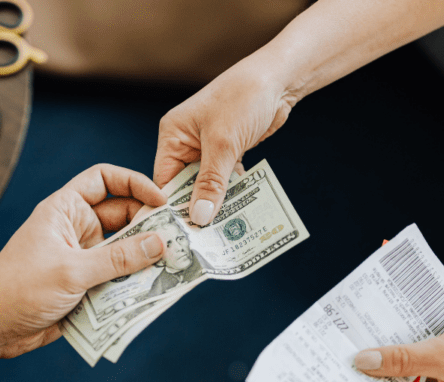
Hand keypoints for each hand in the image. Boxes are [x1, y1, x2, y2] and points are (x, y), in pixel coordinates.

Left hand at [0, 165, 166, 357]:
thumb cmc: (18, 289)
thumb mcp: (72, 271)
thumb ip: (118, 258)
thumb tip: (159, 244)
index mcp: (65, 210)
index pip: (104, 179)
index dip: (134, 183)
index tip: (160, 200)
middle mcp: (76, 229)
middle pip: (123, 217)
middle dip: (149, 226)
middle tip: (178, 239)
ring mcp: (82, 258)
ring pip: (124, 250)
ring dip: (145, 258)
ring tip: (175, 265)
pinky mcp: (87, 285)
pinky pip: (118, 278)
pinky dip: (135, 282)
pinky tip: (156, 289)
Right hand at [154, 59, 296, 225]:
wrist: (280, 79)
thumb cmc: (244, 98)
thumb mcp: (224, 144)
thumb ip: (211, 183)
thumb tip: (199, 217)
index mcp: (172, 135)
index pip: (163, 180)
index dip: (170, 207)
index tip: (179, 235)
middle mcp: (185, 142)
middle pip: (184, 186)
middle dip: (195, 209)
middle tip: (203, 241)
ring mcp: (208, 147)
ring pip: (206, 185)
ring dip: (216, 204)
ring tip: (220, 233)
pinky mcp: (228, 151)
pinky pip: (224, 179)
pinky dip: (231, 193)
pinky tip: (237, 212)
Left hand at [353, 296, 443, 381]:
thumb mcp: (443, 353)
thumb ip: (402, 359)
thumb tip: (363, 363)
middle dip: (375, 379)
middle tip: (341, 368)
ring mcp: (443, 377)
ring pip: (403, 372)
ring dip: (383, 360)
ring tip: (350, 351)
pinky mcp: (440, 356)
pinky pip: (411, 355)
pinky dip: (396, 346)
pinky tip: (374, 336)